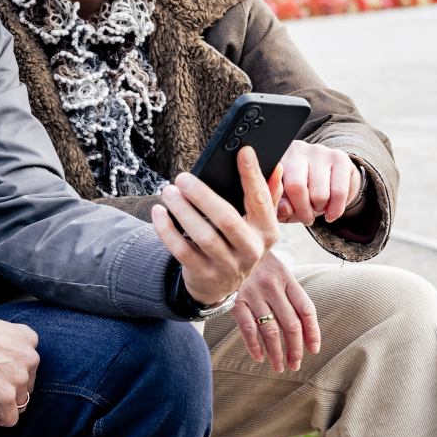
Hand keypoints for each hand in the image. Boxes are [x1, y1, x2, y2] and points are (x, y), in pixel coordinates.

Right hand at [0, 305, 38, 426]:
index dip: (10, 373)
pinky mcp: (6, 397)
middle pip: (26, 384)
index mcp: (27, 338)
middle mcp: (30, 358)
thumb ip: (7, 349)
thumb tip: (0, 374)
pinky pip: (9, 419)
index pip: (28, 364)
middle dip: (6, 388)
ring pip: (19, 402)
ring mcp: (20, 378)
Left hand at [151, 145, 281, 304]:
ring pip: (204, 236)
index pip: (261, 199)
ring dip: (183, 211)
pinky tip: (159, 213)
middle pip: (227, 219)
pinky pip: (183, 252)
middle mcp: (251, 249)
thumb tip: (277, 167)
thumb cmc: (239, 241)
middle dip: (203, 196)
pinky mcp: (204, 275)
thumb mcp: (257, 223)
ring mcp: (228, 265)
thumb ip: (267, 195)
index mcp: (267, 231)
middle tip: (182, 178)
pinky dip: (168, 231)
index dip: (253, 175)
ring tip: (169, 192)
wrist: (221, 285)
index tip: (243, 151)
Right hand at [233, 251, 320, 372]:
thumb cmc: (256, 262)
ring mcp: (253, 293)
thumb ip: (288, 293)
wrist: (226, 245)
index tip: (314, 349)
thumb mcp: (276, 269)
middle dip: (295, 349)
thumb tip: (303, 328)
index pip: (306, 309)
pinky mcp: (235, 300)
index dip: (313, 332)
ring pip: (270, 331)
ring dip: (276, 353)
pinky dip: (254, 345)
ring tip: (279, 367)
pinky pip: (247, 328)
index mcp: (286, 277)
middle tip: (296, 364)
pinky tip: (259, 357)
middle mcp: (272, 286)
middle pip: (291, 324)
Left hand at [275, 140, 360, 224]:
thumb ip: (279, 207)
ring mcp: (319, 151)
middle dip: (304, 211)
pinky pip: (340, 191)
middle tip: (308, 216)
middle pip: (297, 186)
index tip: (296, 216)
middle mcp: (297, 150)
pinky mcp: (340, 157)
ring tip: (318, 208)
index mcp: (278, 159)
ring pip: (320, 193)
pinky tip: (332, 212)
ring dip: (320, 209)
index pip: (279, 184)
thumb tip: (286, 208)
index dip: (289, 207)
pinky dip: (336, 209)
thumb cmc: (298, 193)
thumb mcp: (284, 202)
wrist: (326, 180)